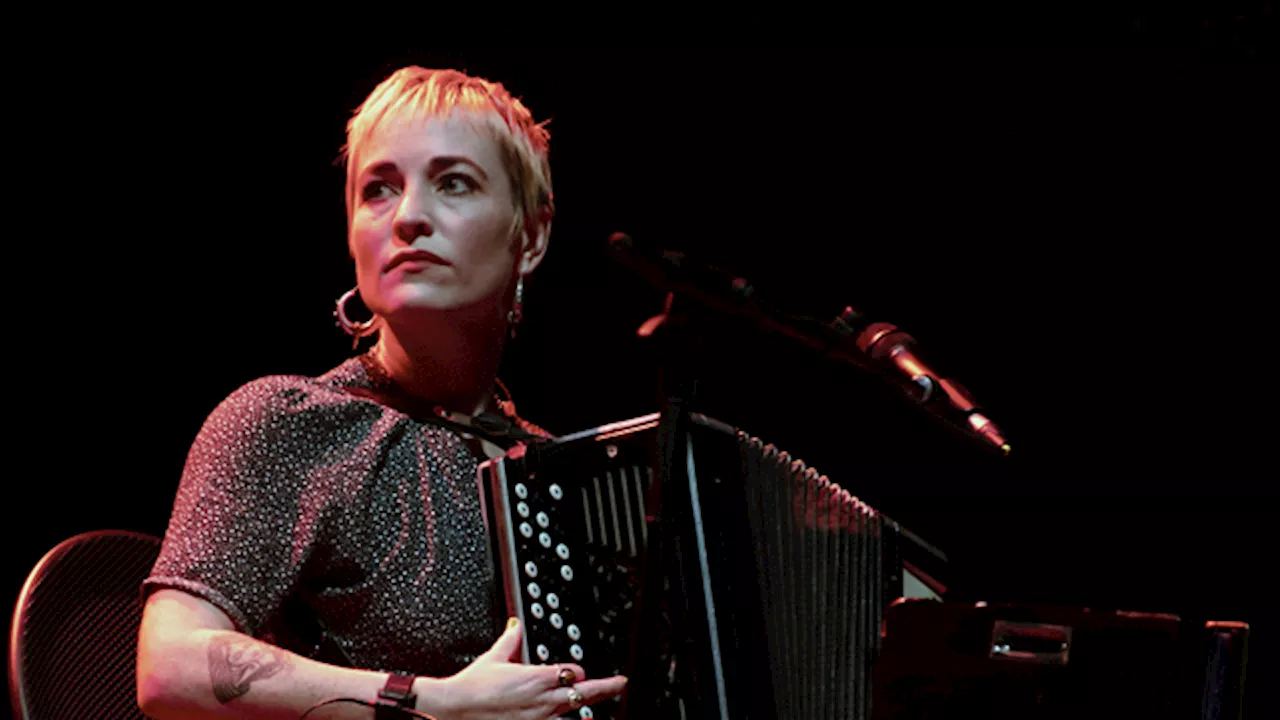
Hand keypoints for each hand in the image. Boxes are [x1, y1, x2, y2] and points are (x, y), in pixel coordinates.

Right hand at [424, 619, 627, 719]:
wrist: (454, 708)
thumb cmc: (472, 686)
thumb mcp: (494, 657)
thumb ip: (510, 640)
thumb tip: (516, 626)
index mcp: (537, 677)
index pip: (572, 672)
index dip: (576, 671)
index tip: (577, 671)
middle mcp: (542, 700)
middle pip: (583, 693)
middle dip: (605, 688)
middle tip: (620, 683)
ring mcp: (537, 719)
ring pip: (573, 716)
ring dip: (588, 712)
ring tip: (602, 714)